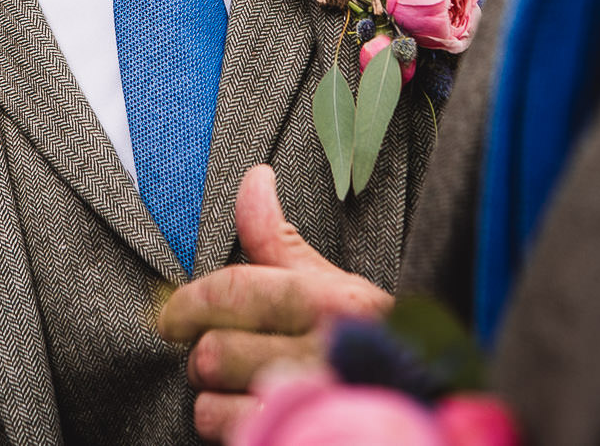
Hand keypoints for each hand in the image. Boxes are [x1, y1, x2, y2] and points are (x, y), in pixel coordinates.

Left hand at [158, 164, 394, 441]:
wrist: (427, 406)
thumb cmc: (376, 348)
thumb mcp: (338, 289)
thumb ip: (282, 243)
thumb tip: (255, 180)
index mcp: (334, 304)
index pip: (236, 291)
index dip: (189, 302)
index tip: (171, 316)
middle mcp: (327, 354)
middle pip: (215, 351)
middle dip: (209, 357)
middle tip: (224, 359)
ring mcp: (317, 406)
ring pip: (214, 403)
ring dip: (218, 400)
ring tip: (248, 391)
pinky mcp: (305, 440)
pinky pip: (236, 435)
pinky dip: (237, 428)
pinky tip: (261, 418)